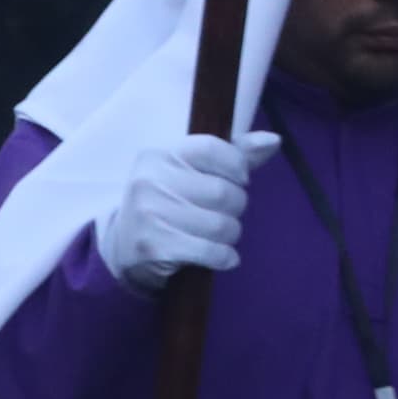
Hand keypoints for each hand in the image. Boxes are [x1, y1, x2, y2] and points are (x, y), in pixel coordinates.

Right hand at [97, 132, 278, 293]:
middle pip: (222, 192)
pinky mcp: (152, 247)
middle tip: (225, 212)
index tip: (237, 180)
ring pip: (220, 224)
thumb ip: (234, 154)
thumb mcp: (191, 171)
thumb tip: (274, 141)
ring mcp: (148, 215)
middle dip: (236, 206)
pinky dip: (224, 257)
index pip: (213, 148)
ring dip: (231, 233)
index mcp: (159, 155)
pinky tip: (223, 257)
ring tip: (221, 235)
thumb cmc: (168, 201)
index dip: (237, 166)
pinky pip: (209, 251)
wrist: (123, 246)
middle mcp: (149, 181)